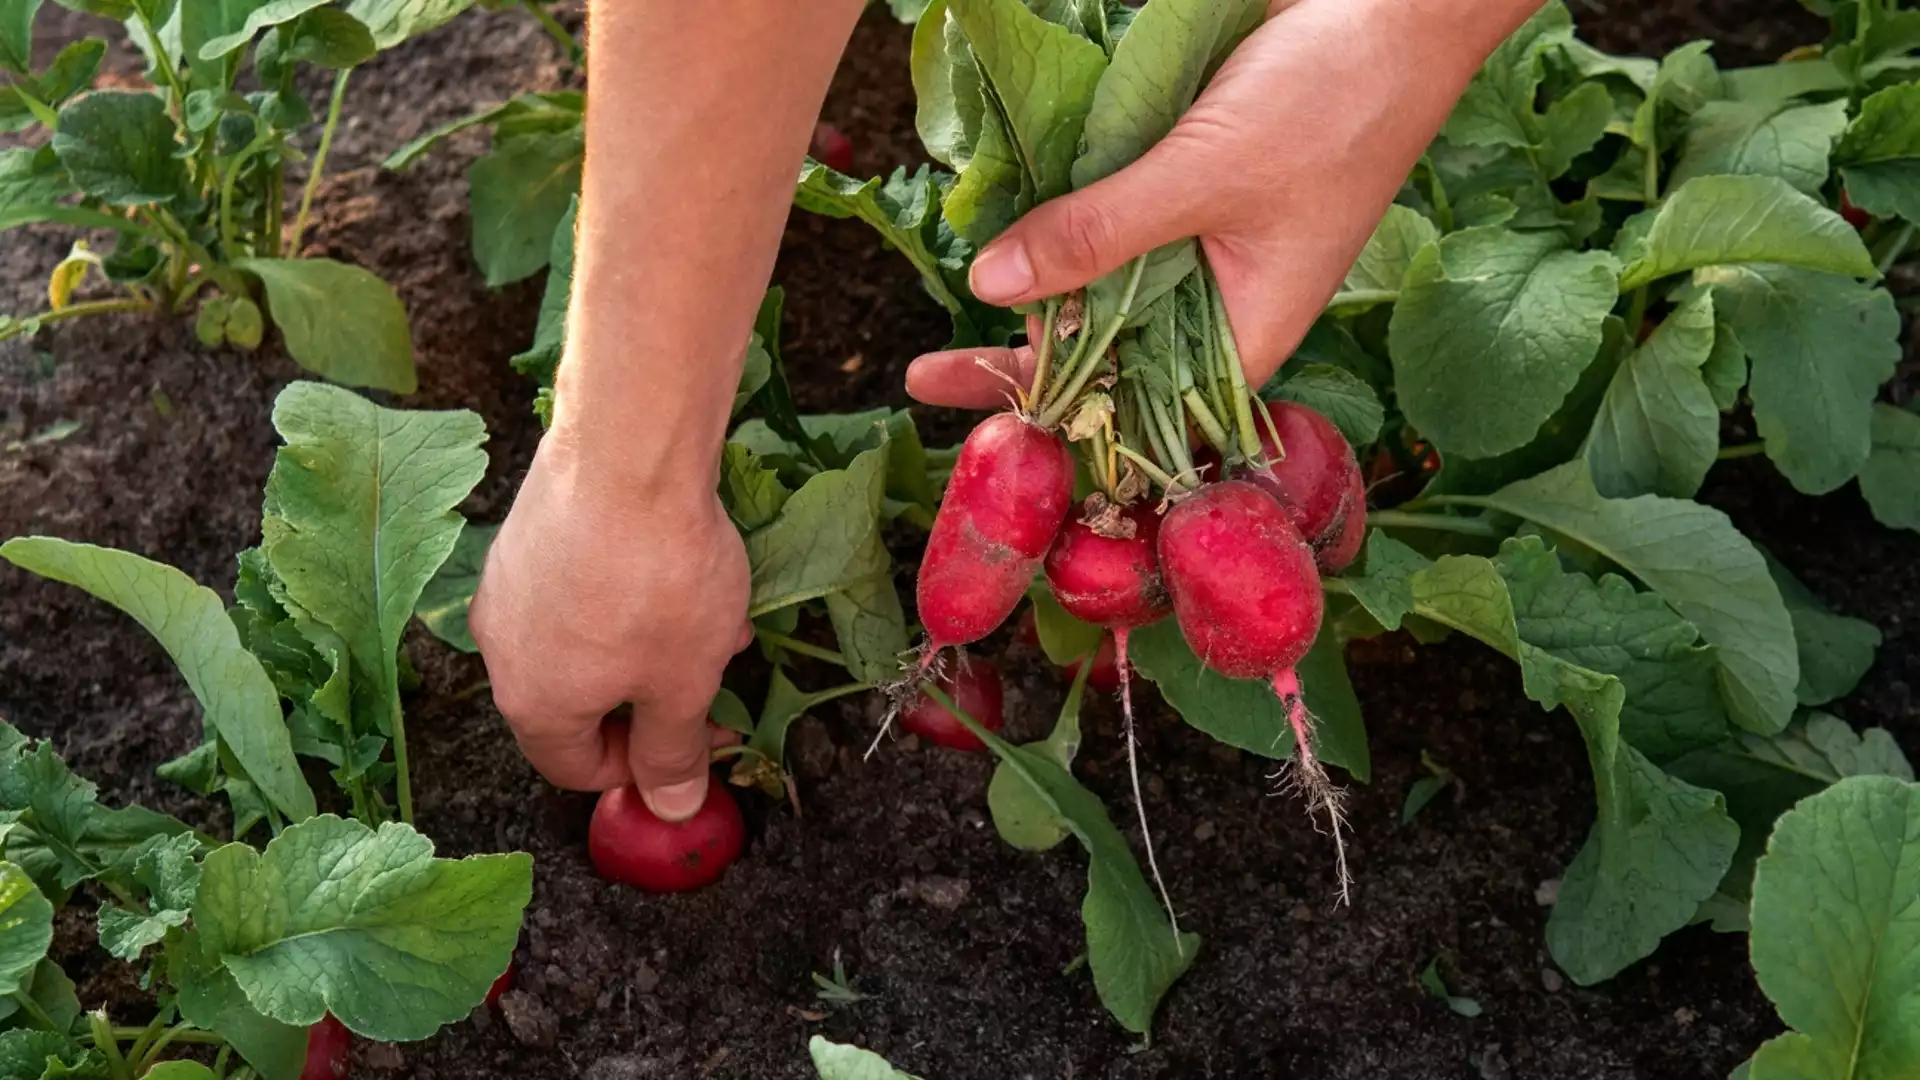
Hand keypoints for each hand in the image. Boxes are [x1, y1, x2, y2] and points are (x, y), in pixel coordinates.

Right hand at [469, 433, 751, 820]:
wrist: (628, 452)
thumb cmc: (657, 579)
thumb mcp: (684, 683)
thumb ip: (674, 753)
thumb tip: (670, 809)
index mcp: (534, 703)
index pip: (574, 769)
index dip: (640, 770)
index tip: (695, 744)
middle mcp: (503, 649)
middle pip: (578, 703)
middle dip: (653, 698)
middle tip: (713, 680)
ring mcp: (508, 585)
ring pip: (585, 640)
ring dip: (651, 644)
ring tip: (715, 618)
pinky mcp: (526, 532)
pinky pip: (579, 587)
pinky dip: (628, 594)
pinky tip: (684, 567)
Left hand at [907, 0, 1530, 407]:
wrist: (1396, 7)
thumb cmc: (1332, 101)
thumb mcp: (1201, 175)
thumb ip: (1096, 234)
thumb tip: (992, 287)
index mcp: (1247, 335)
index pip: (1136, 408)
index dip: (1054, 419)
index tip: (973, 424)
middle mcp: (1224, 306)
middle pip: (1110, 359)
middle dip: (1027, 368)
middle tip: (924, 377)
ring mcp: (1206, 250)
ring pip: (1108, 295)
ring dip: (1040, 302)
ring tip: (948, 328)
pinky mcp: (1190, 195)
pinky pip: (1118, 231)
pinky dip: (1067, 236)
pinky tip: (1006, 243)